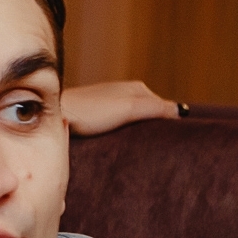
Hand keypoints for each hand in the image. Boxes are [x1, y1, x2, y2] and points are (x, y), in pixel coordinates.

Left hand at [61, 80, 180, 135]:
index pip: (164, 106)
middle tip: (165, 146)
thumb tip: (180, 111)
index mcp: (137, 89)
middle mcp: (125, 92)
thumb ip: (155, 108)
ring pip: (134, 118)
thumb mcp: (128, 109)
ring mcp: (111, 103)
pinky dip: (126, 133)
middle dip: (157, 126)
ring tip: (147, 148)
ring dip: (141, 131)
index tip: (179, 139)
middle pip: (150, 112)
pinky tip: (123, 144)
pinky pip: (120, 124)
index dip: (171, 122)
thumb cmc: (89, 112)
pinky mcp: (97, 115)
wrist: (57, 114)